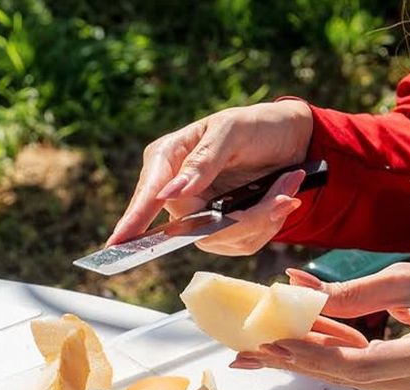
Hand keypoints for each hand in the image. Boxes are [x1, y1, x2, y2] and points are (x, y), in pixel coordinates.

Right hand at [107, 101, 314, 254]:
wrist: (293, 138)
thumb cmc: (257, 125)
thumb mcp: (231, 131)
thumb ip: (201, 161)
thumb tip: (169, 194)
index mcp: (167, 159)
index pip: (147, 195)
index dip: (133, 222)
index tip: (116, 244)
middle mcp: (177, 191)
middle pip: (192, 226)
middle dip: (243, 217)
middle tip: (283, 194)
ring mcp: (199, 213)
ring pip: (221, 239)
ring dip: (263, 217)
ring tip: (289, 186)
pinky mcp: (222, 229)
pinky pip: (240, 243)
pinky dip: (269, 223)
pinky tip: (283, 197)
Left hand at [232, 263, 409, 389]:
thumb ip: (354, 291)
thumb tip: (297, 288)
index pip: (365, 363)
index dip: (318, 355)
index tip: (278, 342)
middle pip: (346, 375)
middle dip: (293, 361)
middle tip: (244, 352)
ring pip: (347, 377)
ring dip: (301, 361)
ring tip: (252, 354)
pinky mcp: (406, 389)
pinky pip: (358, 374)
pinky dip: (324, 359)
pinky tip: (286, 351)